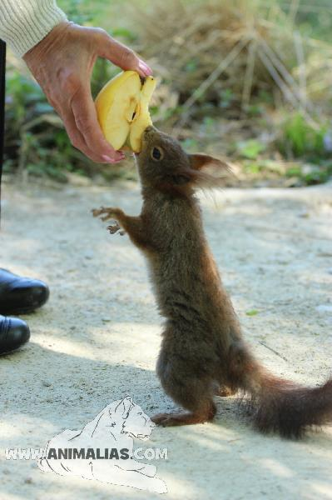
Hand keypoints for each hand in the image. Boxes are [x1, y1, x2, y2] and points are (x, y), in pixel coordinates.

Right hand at [23, 22, 151, 163]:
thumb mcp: (99, 39)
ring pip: (75, 138)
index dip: (100, 143)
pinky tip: (102, 140)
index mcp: (74, 87)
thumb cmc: (70, 37)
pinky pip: (73, 130)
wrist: (37, 37)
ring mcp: (59, 106)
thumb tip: (147, 72)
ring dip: (93, 151)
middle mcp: (64, 101)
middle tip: (119, 159)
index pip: (86, 123)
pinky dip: (87, 140)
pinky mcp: (58, 107)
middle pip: (80, 139)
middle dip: (99, 155)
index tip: (115, 154)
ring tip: (112, 154)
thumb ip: (124, 55)